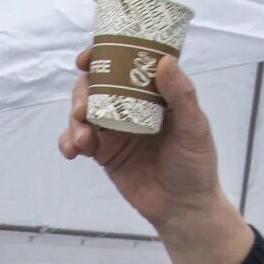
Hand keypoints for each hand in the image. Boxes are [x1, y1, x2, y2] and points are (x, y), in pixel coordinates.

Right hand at [57, 50, 256, 263]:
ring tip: (84, 140)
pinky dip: (69, 141)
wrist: (183, 209)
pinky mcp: (103, 153)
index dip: (103, 55)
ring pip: (83, 112)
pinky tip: (72, 151)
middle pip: (96, 86)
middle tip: (84, 108)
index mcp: (153, 93)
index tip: (88, 57)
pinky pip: (78, 140)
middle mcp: (131, 106)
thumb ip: (181, 96)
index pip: (125, 64)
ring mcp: (114, 129)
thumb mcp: (194, 128)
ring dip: (74, 120)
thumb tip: (164, 62)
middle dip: (82, 92)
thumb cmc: (195, 165)